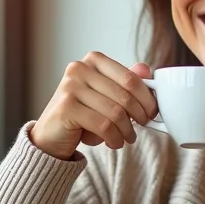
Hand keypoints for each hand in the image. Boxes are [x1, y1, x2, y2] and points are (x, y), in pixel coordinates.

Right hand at [31, 52, 156, 159]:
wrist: (51, 135)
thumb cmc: (82, 114)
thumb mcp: (107, 96)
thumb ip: (125, 82)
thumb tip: (146, 69)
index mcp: (93, 60)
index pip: (130, 78)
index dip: (147, 98)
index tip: (153, 112)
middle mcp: (79, 69)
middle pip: (124, 95)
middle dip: (139, 115)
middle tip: (143, 127)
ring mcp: (70, 87)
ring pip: (115, 112)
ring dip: (127, 130)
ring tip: (127, 138)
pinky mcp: (66, 108)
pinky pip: (103, 125)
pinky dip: (114, 138)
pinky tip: (114, 143)